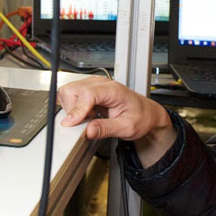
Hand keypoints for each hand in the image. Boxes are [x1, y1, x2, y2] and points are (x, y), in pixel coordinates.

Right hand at [56, 76, 176, 164]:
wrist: (146, 113)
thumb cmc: (141, 117)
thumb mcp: (127, 128)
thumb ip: (106, 129)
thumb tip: (88, 131)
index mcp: (113, 90)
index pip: (87, 94)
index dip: (77, 110)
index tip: (71, 124)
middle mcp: (101, 83)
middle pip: (72, 91)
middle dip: (73, 110)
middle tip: (86, 121)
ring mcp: (94, 84)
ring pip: (68, 92)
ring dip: (72, 108)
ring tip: (89, 116)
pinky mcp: (89, 89)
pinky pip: (71, 95)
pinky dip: (73, 107)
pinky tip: (86, 113)